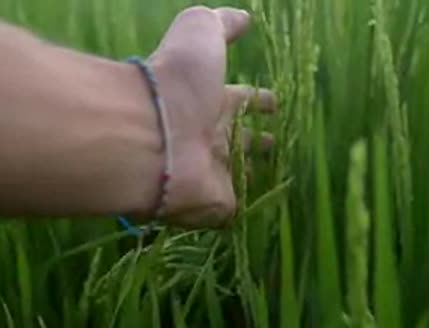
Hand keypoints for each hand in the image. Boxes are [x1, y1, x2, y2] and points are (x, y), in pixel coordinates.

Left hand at [148, 6, 276, 228]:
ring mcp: (213, 172)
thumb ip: (221, 23)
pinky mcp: (217, 204)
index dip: (260, 99)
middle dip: (259, 139)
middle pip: (240, 139)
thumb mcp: (199, 32)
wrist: (151, 134)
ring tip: (277, 174)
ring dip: (255, 174)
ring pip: (239, 174)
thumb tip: (244, 16)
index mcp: (210, 101)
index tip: (277, 101)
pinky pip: (237, 208)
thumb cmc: (177, 81)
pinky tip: (267, 207)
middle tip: (276, 141)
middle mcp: (211, 137)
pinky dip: (249, 208)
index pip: (241, 99)